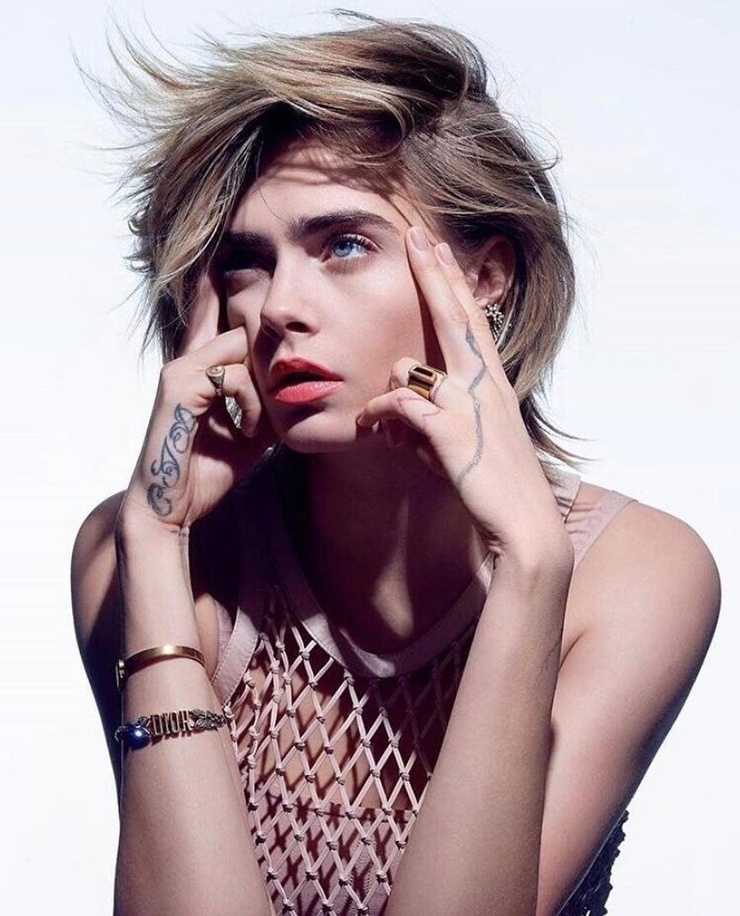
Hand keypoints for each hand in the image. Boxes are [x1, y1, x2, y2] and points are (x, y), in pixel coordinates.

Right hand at [121, 272, 275, 529]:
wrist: (175, 503)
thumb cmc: (212, 464)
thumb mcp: (254, 425)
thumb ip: (269, 396)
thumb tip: (299, 383)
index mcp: (203, 363)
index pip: (220, 310)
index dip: (230, 284)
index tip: (241, 253)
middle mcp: (189, 356)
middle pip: (244, 320)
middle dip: (270, 349)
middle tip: (273, 387)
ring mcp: (180, 368)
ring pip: (245, 347)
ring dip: (261, 392)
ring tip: (251, 430)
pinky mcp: (178, 387)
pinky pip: (233, 376)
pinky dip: (249, 407)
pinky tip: (243, 434)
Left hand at [357, 228, 568, 566]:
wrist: (526, 527)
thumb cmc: (494, 486)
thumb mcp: (460, 445)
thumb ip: (430, 418)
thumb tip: (398, 404)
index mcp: (492, 383)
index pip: (470, 320)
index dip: (452, 282)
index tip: (439, 247)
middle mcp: (484, 384)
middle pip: (452, 315)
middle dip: (431, 271)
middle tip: (415, 233)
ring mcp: (469, 404)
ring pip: (405, 369)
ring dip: (386, 397)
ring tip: (381, 426)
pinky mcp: (450, 430)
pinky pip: (398, 407)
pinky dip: (380, 419)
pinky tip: (375, 433)